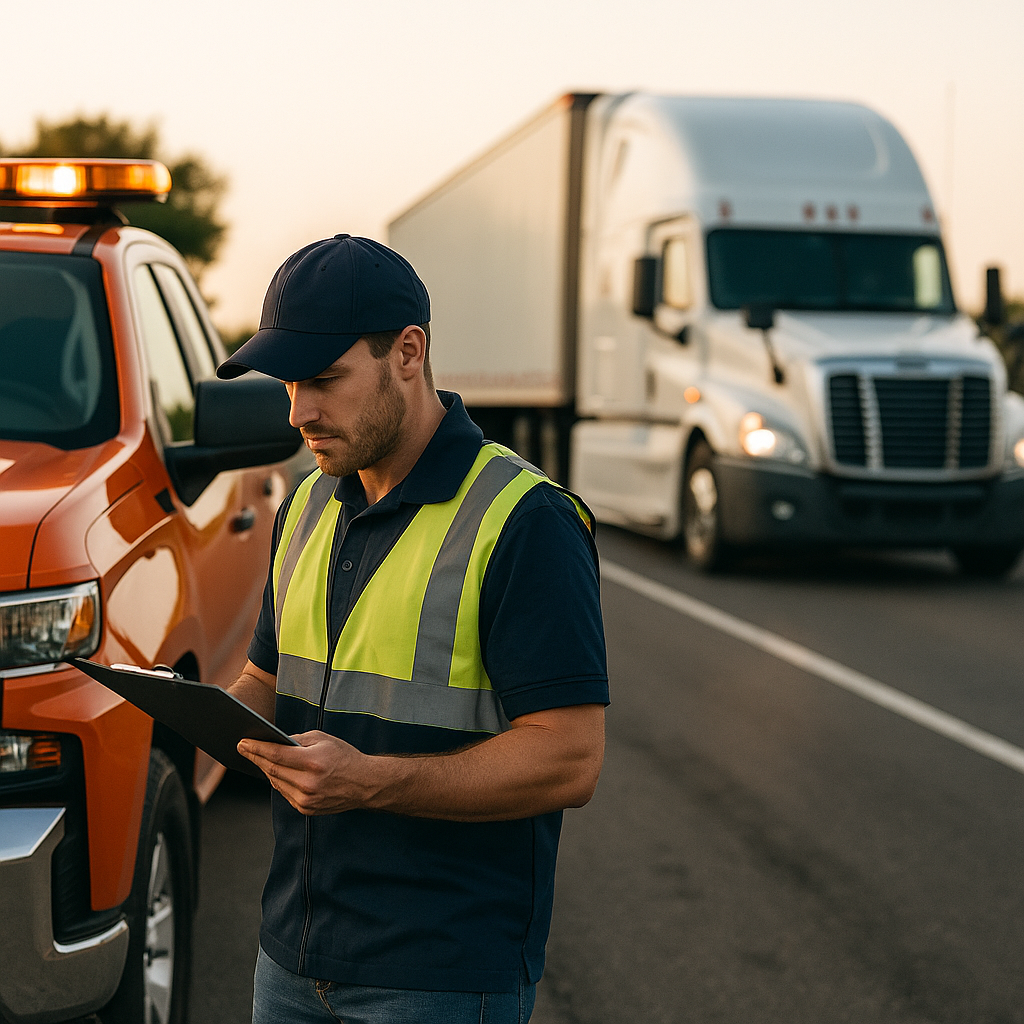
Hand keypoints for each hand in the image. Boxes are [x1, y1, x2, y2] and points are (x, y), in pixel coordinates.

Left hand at [237, 731, 374, 814]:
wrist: (365, 784)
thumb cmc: (345, 757)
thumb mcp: (324, 739)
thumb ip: (298, 740)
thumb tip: (276, 742)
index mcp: (313, 762)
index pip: (276, 755)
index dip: (257, 748)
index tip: (242, 743)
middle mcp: (308, 784)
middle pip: (272, 770)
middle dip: (255, 758)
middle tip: (243, 748)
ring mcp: (306, 800)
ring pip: (276, 783)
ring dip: (265, 770)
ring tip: (256, 758)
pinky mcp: (306, 810)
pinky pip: (285, 793)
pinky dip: (278, 781)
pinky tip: (274, 772)